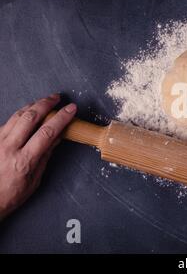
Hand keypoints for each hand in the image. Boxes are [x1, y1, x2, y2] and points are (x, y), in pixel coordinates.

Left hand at [0, 94, 76, 219]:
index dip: (61, 118)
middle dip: (46, 103)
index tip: (71, 109)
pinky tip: (27, 113)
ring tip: (43, 101)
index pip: (47, 132)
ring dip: (32, 105)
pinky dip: (20, 115)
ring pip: (17, 116)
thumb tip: (57, 138)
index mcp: (24, 160)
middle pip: (30, 117)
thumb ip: (45, 156)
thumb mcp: (34, 180)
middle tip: (57, 98)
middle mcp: (9, 148)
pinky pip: (7, 122)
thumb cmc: (9, 196)